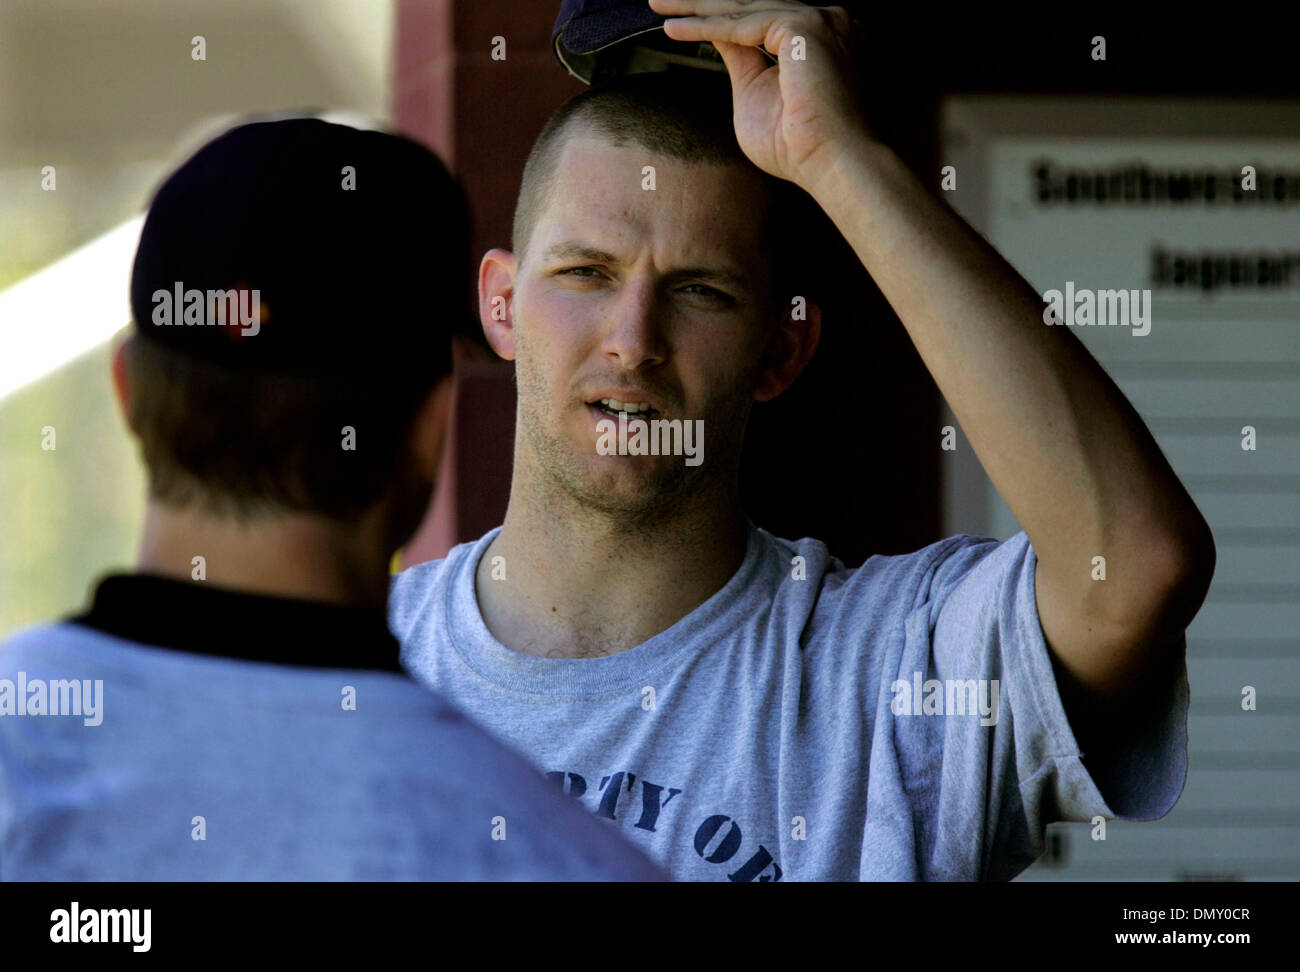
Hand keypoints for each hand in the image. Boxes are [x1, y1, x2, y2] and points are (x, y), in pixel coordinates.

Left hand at [650, 0, 870, 189]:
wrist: (830, 163)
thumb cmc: (798, 146)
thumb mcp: (754, 94)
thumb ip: (739, 62)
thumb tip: (717, 37)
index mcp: (817, 39)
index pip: (760, 17)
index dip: (719, 16)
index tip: (680, 17)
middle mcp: (825, 23)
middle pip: (751, 4)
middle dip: (702, 3)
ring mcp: (820, 20)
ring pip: (745, 8)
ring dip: (698, 8)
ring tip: (658, 5)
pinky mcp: (805, 27)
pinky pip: (744, 24)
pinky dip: (707, 27)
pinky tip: (673, 29)